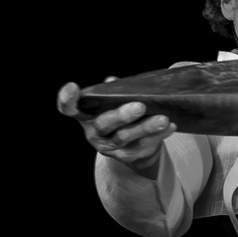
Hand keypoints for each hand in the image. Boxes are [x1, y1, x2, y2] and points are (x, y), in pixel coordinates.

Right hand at [57, 79, 176, 174]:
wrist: (134, 142)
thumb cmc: (122, 112)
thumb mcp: (118, 100)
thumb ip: (116, 89)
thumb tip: (115, 80)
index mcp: (85, 114)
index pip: (68, 108)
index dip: (67, 99)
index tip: (72, 86)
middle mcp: (93, 131)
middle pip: (104, 124)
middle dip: (122, 115)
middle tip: (139, 106)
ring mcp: (108, 146)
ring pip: (126, 137)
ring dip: (146, 127)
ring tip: (163, 119)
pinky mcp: (126, 156)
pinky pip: (143, 145)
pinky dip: (158, 136)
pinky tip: (170, 127)